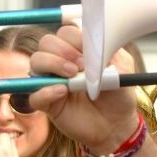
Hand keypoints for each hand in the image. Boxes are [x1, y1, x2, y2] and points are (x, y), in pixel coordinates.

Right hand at [26, 24, 141, 153]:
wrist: (117, 125)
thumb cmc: (118, 95)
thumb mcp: (123, 69)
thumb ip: (111, 52)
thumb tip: (96, 42)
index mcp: (78, 50)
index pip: (65, 32)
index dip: (74, 37)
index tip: (90, 49)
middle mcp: (61, 62)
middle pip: (46, 42)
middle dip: (62, 49)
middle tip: (81, 65)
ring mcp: (51, 82)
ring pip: (36, 62)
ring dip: (52, 64)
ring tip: (73, 75)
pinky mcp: (47, 104)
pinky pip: (34, 94)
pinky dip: (44, 91)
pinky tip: (62, 91)